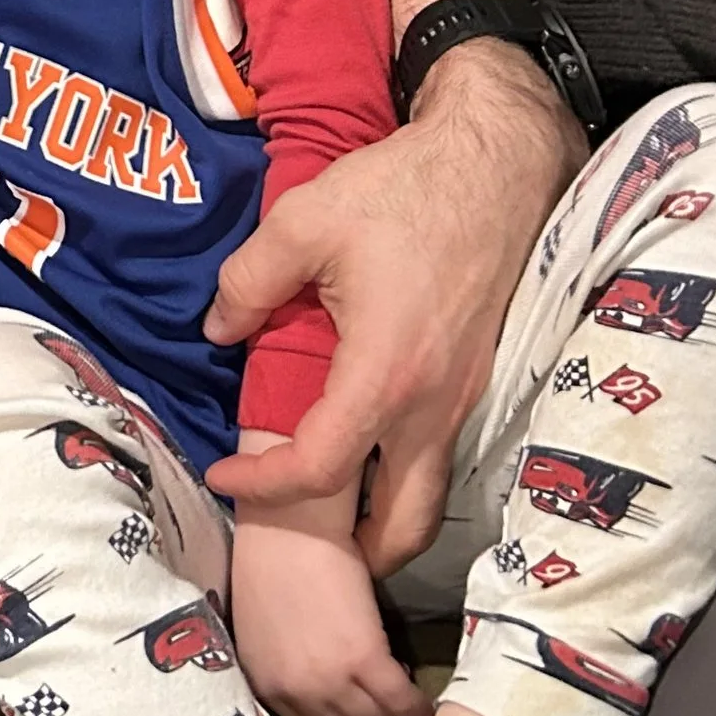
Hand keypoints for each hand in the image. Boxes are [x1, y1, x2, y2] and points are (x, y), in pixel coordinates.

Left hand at [204, 0, 581, 572]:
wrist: (497, 164)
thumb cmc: (403, 190)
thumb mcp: (305, 222)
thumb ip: (249, 282)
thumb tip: (218, 328)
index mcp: (384, 375)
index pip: (320, 468)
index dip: (263, 487)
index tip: (223, 478)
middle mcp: (434, 404)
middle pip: (404, 523)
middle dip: (355, 552)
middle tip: (305, 545)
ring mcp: (466, 396)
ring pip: (432, 493)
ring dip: (389, 520)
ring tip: (340, 514)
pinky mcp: (481, 377)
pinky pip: (444, 451)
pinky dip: (409, 475)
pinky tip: (374, 447)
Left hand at [226, 435, 429, 715]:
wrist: (289, 525)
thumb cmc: (271, 561)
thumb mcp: (265, 626)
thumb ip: (286, 660)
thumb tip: (315, 673)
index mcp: (266, 682)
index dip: (335, 710)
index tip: (350, 696)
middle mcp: (295, 692)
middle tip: (381, 694)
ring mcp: (329, 680)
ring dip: (390, 711)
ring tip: (398, 687)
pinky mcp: (364, 659)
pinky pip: (400, 700)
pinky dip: (416, 706)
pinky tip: (423, 704)